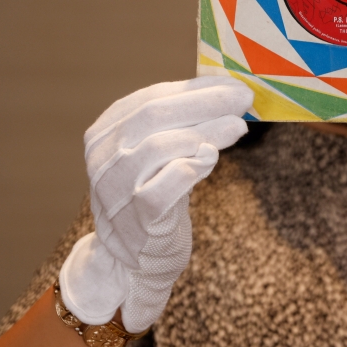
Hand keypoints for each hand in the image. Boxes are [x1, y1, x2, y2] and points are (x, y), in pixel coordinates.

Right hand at [59, 76, 252, 332]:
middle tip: (243, 99)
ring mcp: (115, 190)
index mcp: (104, 133)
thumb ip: (181, 123)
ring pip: (158, 147)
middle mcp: (103, 159)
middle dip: (205, 103)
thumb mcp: (158, 154)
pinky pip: (163, 188)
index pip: (151, 98)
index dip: (196, 89)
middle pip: (153, 116)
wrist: (135, 261)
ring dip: (205, 132)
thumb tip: (227, 89)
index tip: (234, 85)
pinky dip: (190, 168)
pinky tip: (210, 158)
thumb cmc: (155, 196)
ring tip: (237, 127)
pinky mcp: (137, 221)